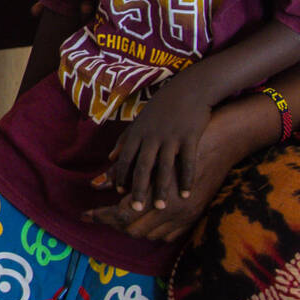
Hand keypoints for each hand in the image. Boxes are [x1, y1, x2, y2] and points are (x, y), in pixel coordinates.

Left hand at [87, 94, 274, 242]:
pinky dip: (186, 179)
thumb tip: (109, 159)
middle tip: (136, 210)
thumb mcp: (141, 120)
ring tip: (161, 208)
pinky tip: (186, 194)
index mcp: (138, 133)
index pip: (126, 159)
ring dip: (162, 189)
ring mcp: (171, 138)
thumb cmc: (163, 106)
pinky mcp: (190, 138)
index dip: (122, 176)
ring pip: (164, 168)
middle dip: (139, 189)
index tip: (120, 194)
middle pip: (143, 167)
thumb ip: (125, 140)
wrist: (190, 88)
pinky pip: (187, 162)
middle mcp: (152, 137)